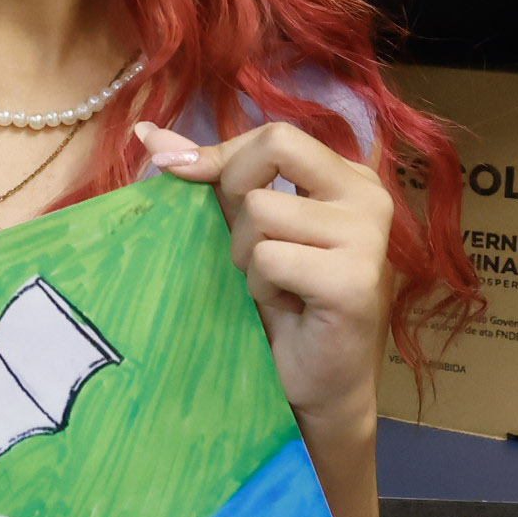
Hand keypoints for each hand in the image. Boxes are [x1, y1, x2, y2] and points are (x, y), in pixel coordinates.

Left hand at [137, 115, 395, 440]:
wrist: (316, 383)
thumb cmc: (282, 302)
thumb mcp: (243, 227)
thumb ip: (210, 176)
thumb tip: (148, 133)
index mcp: (349, 177)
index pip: (274, 135)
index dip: (219, 156)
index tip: (176, 172)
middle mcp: (369, 196)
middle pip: (277, 146)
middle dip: (238, 196)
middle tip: (253, 251)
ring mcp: (368, 237)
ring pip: (262, 210)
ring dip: (248, 256)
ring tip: (276, 286)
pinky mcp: (354, 280)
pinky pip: (269, 258)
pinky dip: (261, 288)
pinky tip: (288, 308)